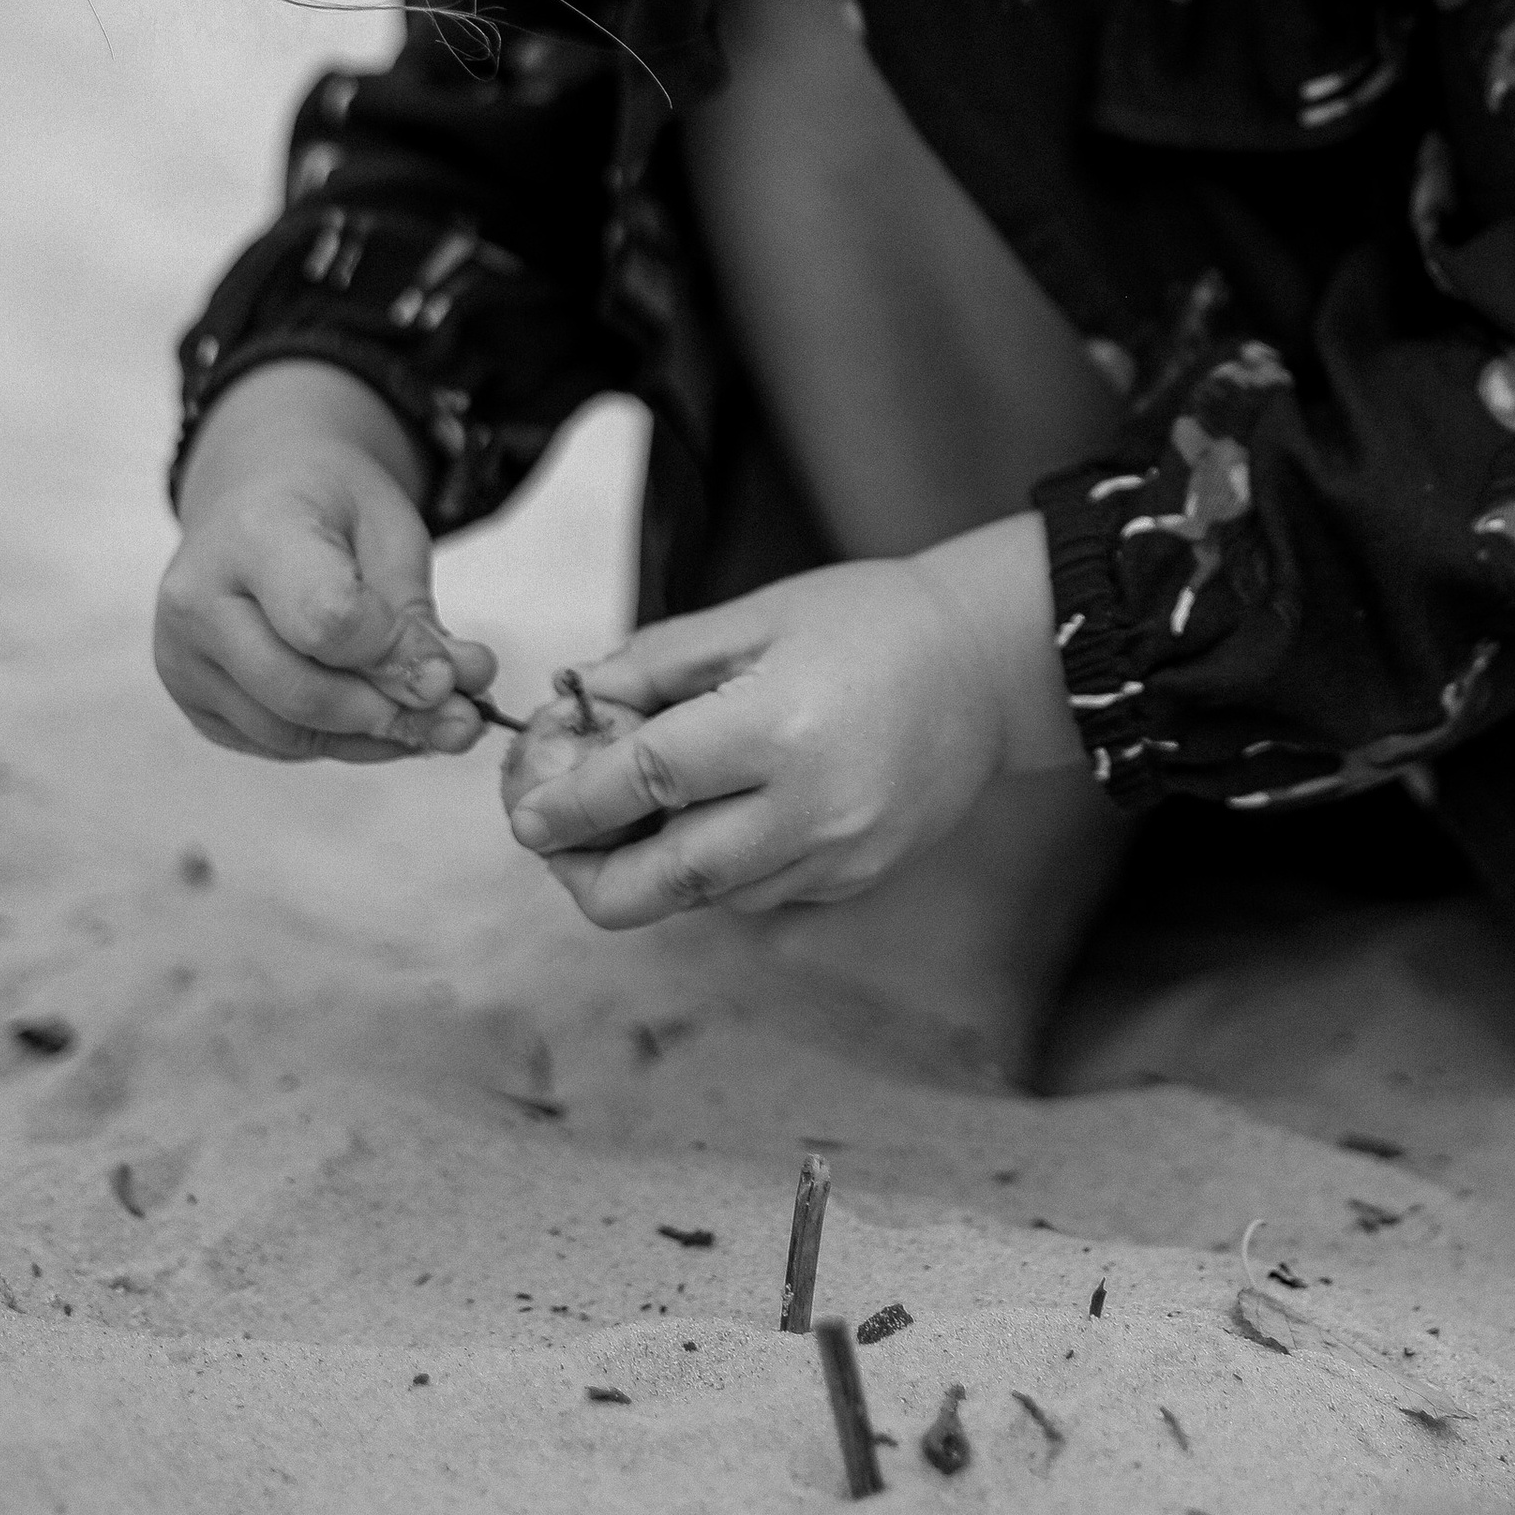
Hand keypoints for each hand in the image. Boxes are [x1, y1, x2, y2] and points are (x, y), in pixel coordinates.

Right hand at [157, 361, 498, 761]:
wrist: (257, 496)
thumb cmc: (330, 508)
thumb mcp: (390, 533)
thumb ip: (417, 616)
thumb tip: (456, 692)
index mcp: (250, 532)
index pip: (324, 619)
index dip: (395, 658)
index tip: (454, 674)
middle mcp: (197, 599)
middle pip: (300, 691)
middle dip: (390, 713)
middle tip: (462, 720)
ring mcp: (182, 656)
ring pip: (287, 732)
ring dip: (374, 739)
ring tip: (436, 724)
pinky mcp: (191, 697)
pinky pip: (273, 744)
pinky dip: (340, 743)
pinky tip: (383, 719)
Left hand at [506, 516, 1078, 929]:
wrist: (990, 665)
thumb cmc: (873, 621)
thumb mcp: (759, 616)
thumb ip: (657, 664)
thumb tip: (575, 704)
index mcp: (779, 728)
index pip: (641, 785)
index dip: (568, 804)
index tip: (524, 812)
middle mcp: (808, 809)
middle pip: (659, 883)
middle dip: (585, 877)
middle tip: (556, 843)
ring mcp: (835, 856)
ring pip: (701, 897)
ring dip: (646, 871)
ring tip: (629, 816)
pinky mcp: (854, 879)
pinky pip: (753, 894)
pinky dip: (710, 869)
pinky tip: (710, 815)